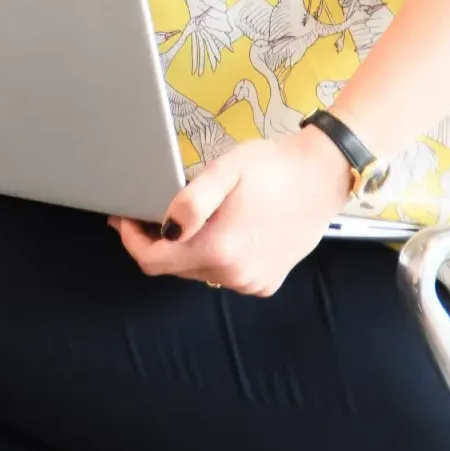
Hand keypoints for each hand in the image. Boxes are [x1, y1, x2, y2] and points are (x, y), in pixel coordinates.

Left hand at [113, 128, 353, 295]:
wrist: (324, 176)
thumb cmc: (273, 168)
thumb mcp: (225, 170)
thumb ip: (191, 201)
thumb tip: (165, 229)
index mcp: (218, 249)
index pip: (153, 261)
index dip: (132, 241)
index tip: (125, 218)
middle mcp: (234, 274)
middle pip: (174, 268)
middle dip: (157, 242)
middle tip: (152, 211)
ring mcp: (252, 282)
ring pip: (198, 272)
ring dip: (188, 249)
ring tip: (194, 218)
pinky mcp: (267, 282)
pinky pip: (225, 275)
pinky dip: (216, 257)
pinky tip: (225, 231)